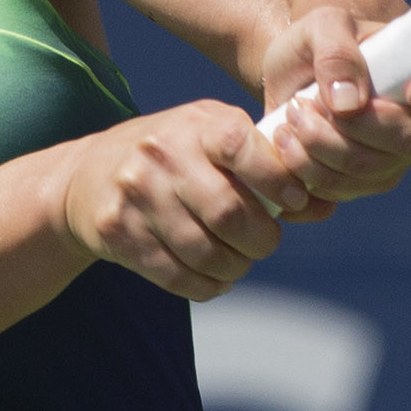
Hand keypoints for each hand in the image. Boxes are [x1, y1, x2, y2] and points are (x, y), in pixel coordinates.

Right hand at [57, 101, 302, 298]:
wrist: (86, 177)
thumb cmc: (172, 155)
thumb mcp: (212, 138)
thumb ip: (267, 164)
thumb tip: (324, 204)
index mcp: (195, 125)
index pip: (243, 146)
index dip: (277, 179)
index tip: (293, 201)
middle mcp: (161, 155)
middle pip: (229, 212)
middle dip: (262, 239)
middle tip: (266, 243)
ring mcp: (136, 196)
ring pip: (205, 252)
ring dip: (235, 266)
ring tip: (239, 260)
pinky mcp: (119, 234)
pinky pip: (178, 277)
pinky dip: (208, 285)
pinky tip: (215, 276)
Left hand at [257, 4, 410, 209]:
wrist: (293, 69)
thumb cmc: (321, 38)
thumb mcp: (322, 24)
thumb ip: (337, 51)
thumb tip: (349, 103)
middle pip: (409, 140)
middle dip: (351, 128)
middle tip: (306, 102)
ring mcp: (398, 155)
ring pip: (369, 170)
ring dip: (320, 147)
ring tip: (292, 116)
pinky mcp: (365, 181)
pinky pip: (341, 190)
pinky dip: (305, 168)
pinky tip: (287, 138)